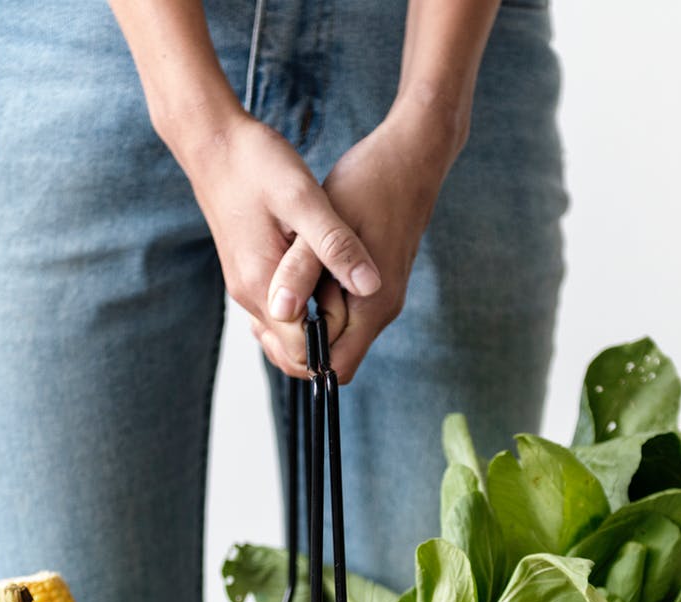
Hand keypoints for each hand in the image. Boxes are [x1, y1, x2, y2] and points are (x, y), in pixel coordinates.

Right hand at [171, 113, 382, 377]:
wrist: (212, 142)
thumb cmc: (256, 164)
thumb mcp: (305, 199)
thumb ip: (335, 245)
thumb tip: (371, 286)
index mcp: (263, 286)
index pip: (301, 353)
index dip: (336, 343)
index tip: (362, 313)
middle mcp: (249, 295)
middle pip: (290, 354)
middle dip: (327, 345)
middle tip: (360, 308)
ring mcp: (246, 286)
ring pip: (283, 335)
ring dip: (316, 328)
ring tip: (346, 293)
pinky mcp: (248, 272)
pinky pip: (278, 312)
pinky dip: (303, 310)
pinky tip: (325, 281)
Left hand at [267, 103, 464, 381]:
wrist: (411, 155)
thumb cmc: (370, 183)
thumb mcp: (326, 222)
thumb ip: (302, 270)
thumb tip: (280, 311)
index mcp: (372, 306)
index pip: (333, 367)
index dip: (297, 355)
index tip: (270, 321)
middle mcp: (380, 310)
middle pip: (331, 355)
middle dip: (296, 337)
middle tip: (268, 298)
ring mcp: (379, 298)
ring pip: (332, 331)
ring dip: (304, 316)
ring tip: (280, 281)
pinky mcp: (372, 283)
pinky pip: (338, 309)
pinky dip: (314, 298)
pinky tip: (295, 269)